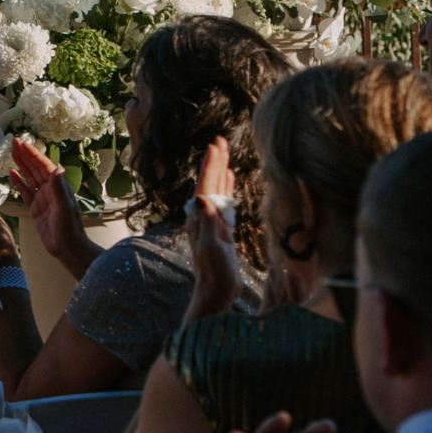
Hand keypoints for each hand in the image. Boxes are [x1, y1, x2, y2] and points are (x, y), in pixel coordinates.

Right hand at [4, 138, 93, 278]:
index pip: (43, 166)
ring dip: (21, 165)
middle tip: (13, 142)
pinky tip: (12, 174)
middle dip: (25, 155)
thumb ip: (59, 188)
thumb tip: (58, 168)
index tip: (21, 143)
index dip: (32, 154)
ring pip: (30, 177)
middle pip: (35, 168)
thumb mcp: (64, 208)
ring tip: (11, 153)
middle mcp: (50, 190)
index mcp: (58, 187)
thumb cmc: (68, 229)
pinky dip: (19, 182)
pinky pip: (26, 191)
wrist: (67, 248)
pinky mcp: (36, 208)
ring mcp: (43, 198)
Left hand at [185, 136, 240, 320]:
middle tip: (219, 140)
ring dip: (220, 171)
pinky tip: (230, 179)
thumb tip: (201, 198)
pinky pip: (223, 201)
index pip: (206, 185)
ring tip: (223, 154)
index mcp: (202, 218)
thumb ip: (207, 224)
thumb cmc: (215, 274)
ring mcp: (212, 222)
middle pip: (209, 183)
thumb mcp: (211, 248)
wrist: (216, 292)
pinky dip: (226, 187)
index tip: (216, 144)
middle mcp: (204, 217)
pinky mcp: (221, 229)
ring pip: (216, 190)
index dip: (211, 165)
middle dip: (214, 162)